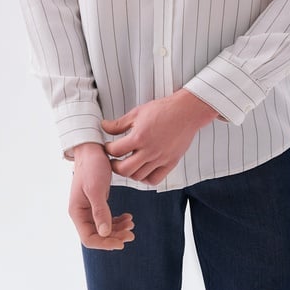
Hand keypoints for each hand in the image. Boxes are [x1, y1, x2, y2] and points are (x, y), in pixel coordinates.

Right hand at [68, 142, 134, 249]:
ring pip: (104, 227)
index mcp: (77, 212)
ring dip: (118, 228)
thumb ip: (100, 211)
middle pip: (98, 235)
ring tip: (132, 223)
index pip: (89, 238)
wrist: (92, 148)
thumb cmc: (92, 166)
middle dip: (115, 237)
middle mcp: (81, 213)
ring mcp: (89, 207)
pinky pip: (107, 217)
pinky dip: (117, 220)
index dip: (105, 244)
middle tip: (132, 233)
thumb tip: (105, 233)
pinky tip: (128, 217)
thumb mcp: (96, 188)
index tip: (122, 242)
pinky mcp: (97, 201)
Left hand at [102, 89, 217, 185]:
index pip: (116, 151)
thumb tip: (103, 126)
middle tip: (113, 160)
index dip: (108, 149)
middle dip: (114, 166)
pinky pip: (154, 179)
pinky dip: (145, 178)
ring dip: (129, 172)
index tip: (108, 147)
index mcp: (139, 136)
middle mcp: (150, 150)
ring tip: (127, 164)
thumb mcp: (137, 112)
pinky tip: (142, 170)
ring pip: (138, 176)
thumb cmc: (162, 109)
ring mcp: (161, 158)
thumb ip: (119, 124)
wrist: (186, 112)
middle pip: (124, 170)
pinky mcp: (170, 163)